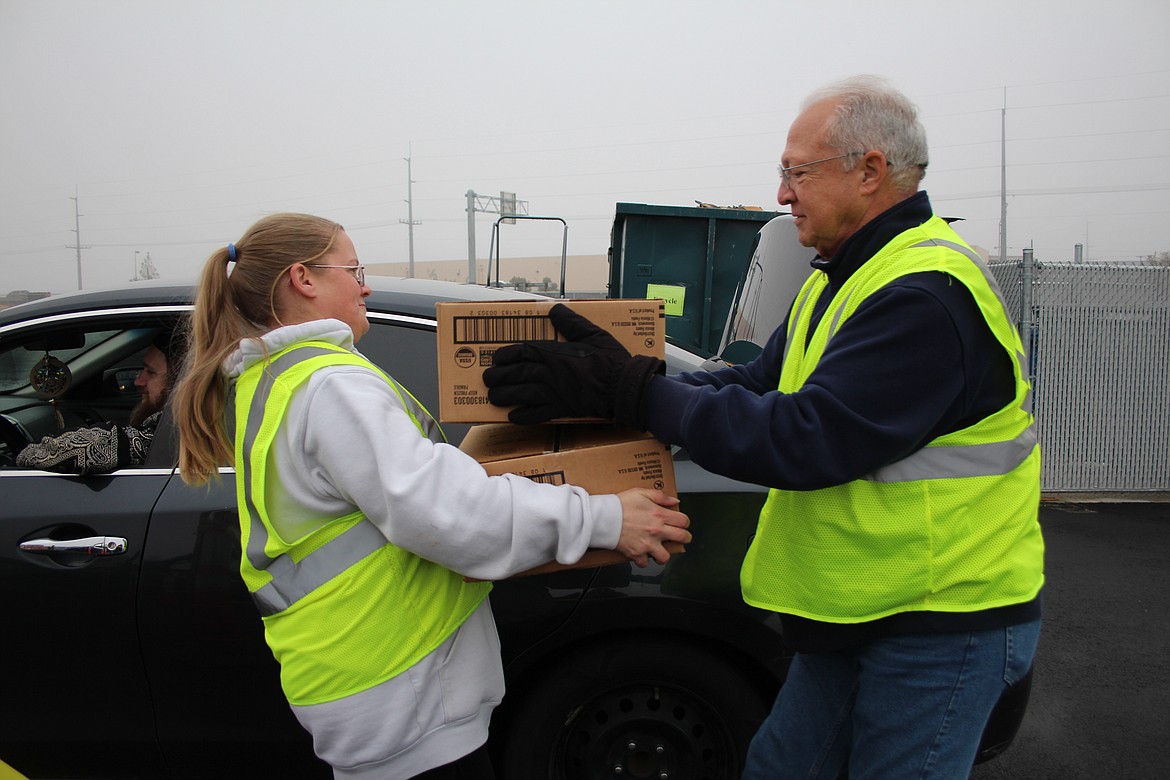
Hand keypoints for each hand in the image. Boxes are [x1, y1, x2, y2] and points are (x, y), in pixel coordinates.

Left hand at [483, 303, 662, 425]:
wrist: (623, 387)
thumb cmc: (611, 360)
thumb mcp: (593, 334)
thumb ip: (571, 322)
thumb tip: (555, 310)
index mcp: (554, 353)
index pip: (522, 352)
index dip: (505, 356)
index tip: (495, 358)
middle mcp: (549, 373)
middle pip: (516, 374)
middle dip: (498, 377)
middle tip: (487, 379)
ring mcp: (553, 393)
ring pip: (521, 395)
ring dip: (504, 396)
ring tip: (493, 398)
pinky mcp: (561, 409)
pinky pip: (537, 415)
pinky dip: (523, 416)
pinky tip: (513, 416)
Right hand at [615, 488, 690, 567]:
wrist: (603, 517)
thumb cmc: (619, 504)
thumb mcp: (641, 492)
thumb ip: (660, 496)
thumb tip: (674, 501)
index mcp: (659, 515)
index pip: (683, 521)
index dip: (684, 522)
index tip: (681, 523)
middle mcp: (656, 531)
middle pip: (682, 538)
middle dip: (684, 538)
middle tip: (681, 537)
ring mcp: (647, 544)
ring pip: (665, 556)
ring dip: (663, 554)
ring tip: (660, 550)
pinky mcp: (636, 553)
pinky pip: (645, 563)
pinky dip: (643, 560)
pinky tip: (642, 553)